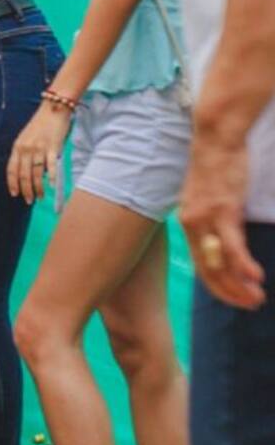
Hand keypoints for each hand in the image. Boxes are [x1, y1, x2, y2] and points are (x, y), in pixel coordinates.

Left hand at [6, 104, 70, 204]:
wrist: (54, 108)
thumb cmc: (41, 124)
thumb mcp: (26, 137)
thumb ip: (24, 153)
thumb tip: (26, 171)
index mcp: (17, 147)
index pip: (11, 169)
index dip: (12, 183)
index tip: (14, 194)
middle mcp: (26, 149)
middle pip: (23, 175)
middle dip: (25, 190)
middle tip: (28, 201)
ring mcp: (39, 149)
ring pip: (36, 174)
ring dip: (38, 188)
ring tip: (40, 197)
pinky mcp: (53, 148)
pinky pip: (51, 166)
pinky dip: (51, 177)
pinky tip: (51, 186)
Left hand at [179, 127, 264, 308]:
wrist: (216, 139)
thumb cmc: (218, 165)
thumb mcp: (210, 197)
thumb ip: (214, 219)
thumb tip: (225, 236)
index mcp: (189, 223)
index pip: (201, 264)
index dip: (217, 285)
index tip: (235, 298)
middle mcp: (192, 224)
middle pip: (209, 269)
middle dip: (229, 292)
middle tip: (250, 305)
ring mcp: (206, 219)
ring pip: (221, 262)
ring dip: (239, 284)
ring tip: (256, 299)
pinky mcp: (223, 210)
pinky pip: (233, 245)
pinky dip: (243, 265)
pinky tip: (256, 278)